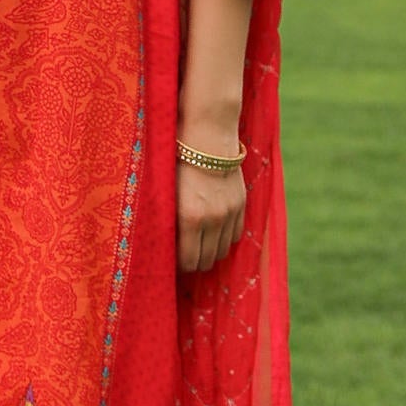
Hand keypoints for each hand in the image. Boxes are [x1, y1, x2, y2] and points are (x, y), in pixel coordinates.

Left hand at [176, 147, 246, 274]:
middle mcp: (211, 219)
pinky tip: (214, 234)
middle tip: (186, 258)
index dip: (181, 267)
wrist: (207, 138)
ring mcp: (228, 213)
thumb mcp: (166, 192)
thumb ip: (168, 220)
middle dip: (195, 263)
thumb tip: (164, 245)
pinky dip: (224, 239)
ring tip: (200, 247)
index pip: (188, 260)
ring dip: (211, 253)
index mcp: (188, 217)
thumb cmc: (178, 162)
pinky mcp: (240, 205)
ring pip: (222, 251)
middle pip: (206, 260)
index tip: (175, 264)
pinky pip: (235, 236)